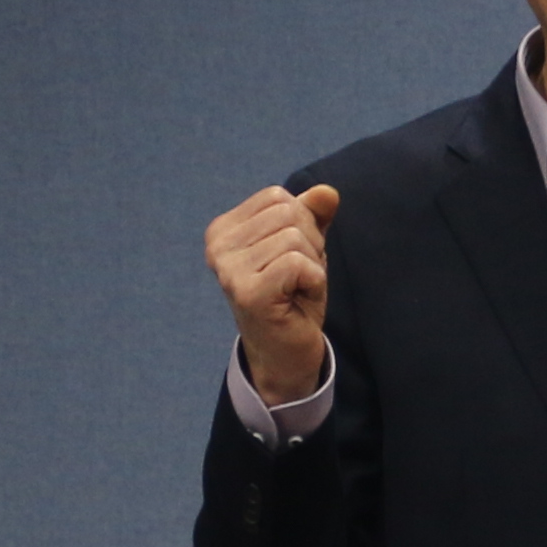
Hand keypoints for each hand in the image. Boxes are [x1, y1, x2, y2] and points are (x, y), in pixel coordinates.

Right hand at [204, 183, 339, 405]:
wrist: (285, 354)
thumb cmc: (292, 297)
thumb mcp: (305, 248)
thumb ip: (313, 215)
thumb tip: (328, 192)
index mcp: (223, 230)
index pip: (278, 197)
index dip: (301, 223)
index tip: (291, 259)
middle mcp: (217, 246)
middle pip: (288, 213)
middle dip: (309, 244)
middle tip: (296, 278)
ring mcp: (229, 270)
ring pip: (295, 237)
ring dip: (311, 265)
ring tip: (295, 290)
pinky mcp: (248, 292)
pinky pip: (299, 263)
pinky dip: (313, 281)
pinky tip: (297, 300)